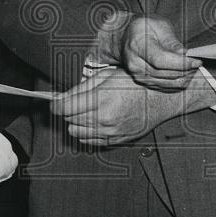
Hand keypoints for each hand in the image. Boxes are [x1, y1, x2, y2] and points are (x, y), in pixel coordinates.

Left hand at [51, 68, 209, 145]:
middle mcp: (104, 119)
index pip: (65, 108)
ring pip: (76, 133)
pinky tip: (94, 121)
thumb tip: (62, 97)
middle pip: (69, 120)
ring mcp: (110, 132)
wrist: (161, 99)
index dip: (56, 104)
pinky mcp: (116, 141)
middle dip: (67, 111)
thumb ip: (83, 87)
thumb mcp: (108, 75)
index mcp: (102, 99)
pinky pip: (89, 141)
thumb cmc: (136, 83)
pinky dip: (86, 132)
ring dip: (76, 122)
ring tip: (85, 111)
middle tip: (73, 102)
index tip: (54, 101)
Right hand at [117, 15, 201, 90]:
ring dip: (184, 77)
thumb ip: (171, 40)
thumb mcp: (158, 25)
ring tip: (193, 67)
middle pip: (165, 73)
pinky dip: (178, 82)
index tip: (196, 60)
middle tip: (197, 62)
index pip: (160, 60)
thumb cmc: (144, 27)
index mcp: (137, 45)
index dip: (180, 63)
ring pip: (167, 83)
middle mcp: (135, 63)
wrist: (127, 37)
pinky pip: (165, 87)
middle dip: (185, 70)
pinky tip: (185, 73)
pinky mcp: (144, 82)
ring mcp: (138, 75)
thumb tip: (184, 54)